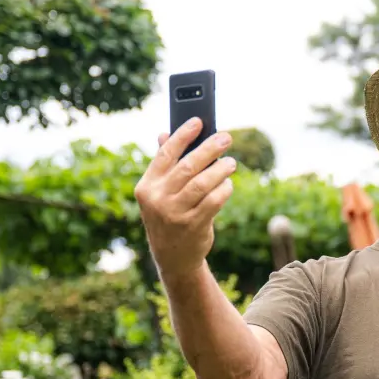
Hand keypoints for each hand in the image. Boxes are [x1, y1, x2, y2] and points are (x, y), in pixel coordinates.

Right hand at [133, 120, 237, 279]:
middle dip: (209, 149)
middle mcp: (158, 199)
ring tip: (231, 163)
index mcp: (147, 186)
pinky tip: (228, 184)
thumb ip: (164, 165)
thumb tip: (164, 134)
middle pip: (187, 166)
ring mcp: (175, 213)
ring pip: (202, 183)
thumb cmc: (169, 216)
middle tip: (226, 138)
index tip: (198, 121)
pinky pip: (213, 201)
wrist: (172, 256)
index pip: (165, 154)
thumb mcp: (159, 193)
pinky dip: (223, 190)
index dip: (183, 135)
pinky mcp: (193, 225)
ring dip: (220, 170)